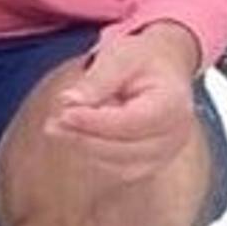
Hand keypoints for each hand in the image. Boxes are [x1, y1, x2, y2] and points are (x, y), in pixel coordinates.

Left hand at [43, 21, 202, 183]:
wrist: (162, 70)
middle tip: (52, 124)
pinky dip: (93, 155)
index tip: (65, 113)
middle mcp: (175, 135)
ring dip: (85, 148)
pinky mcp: (151, 162)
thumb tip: (69, 101)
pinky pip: (120, 169)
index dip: (96, 122)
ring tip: (55, 128)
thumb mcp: (120, 56)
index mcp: (172, 104)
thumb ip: (97, 79)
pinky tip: (72, 136)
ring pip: (121, 165)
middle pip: (127, 149)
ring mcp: (166, 153)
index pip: (133, 122)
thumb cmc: (141, 60)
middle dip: (85, 137)